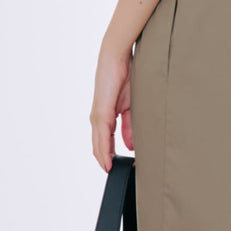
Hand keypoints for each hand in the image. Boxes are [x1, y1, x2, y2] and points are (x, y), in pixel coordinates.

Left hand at [92, 41, 132, 171]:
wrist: (117, 57)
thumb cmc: (126, 76)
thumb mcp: (132, 105)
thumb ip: (130, 124)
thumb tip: (132, 143)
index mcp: (107, 115)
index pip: (107, 140)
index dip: (112, 153)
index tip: (118, 166)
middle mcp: (99, 117)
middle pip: (100, 144)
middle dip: (108, 159)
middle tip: (116, 173)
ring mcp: (98, 115)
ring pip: (99, 143)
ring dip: (104, 158)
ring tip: (110, 171)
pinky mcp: (101, 111)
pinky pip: (102, 135)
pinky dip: (104, 149)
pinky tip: (106, 160)